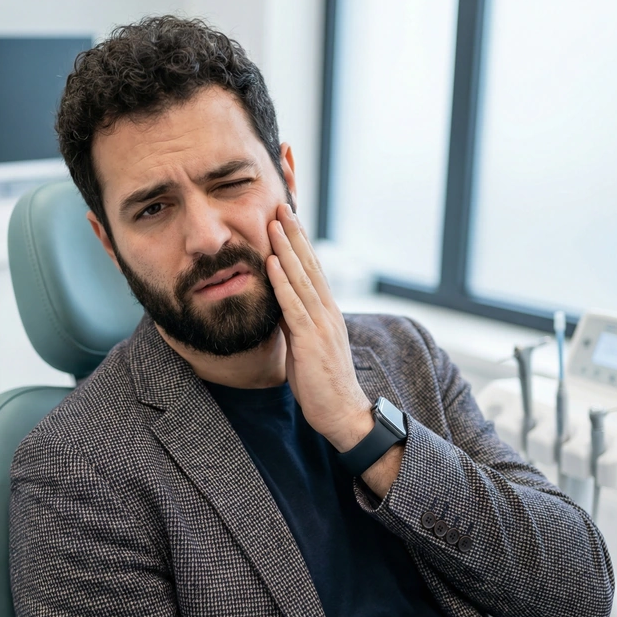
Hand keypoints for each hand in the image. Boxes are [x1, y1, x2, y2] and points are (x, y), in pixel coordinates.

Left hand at [265, 202, 373, 452]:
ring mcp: (321, 324)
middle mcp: (327, 311)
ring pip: (302, 278)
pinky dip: (282, 282)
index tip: (288, 216)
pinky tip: (272, 262)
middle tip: (281, 203)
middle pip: (310, 263)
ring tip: (274, 221)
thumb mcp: (306, 344)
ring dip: (287, 248)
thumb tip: (278, 302)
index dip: (300, 241)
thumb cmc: (322, 383)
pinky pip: (293, 305)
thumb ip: (295, 321)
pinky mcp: (311, 340)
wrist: (343, 413)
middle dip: (294, 232)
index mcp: (327, 312)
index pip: (313, 268)